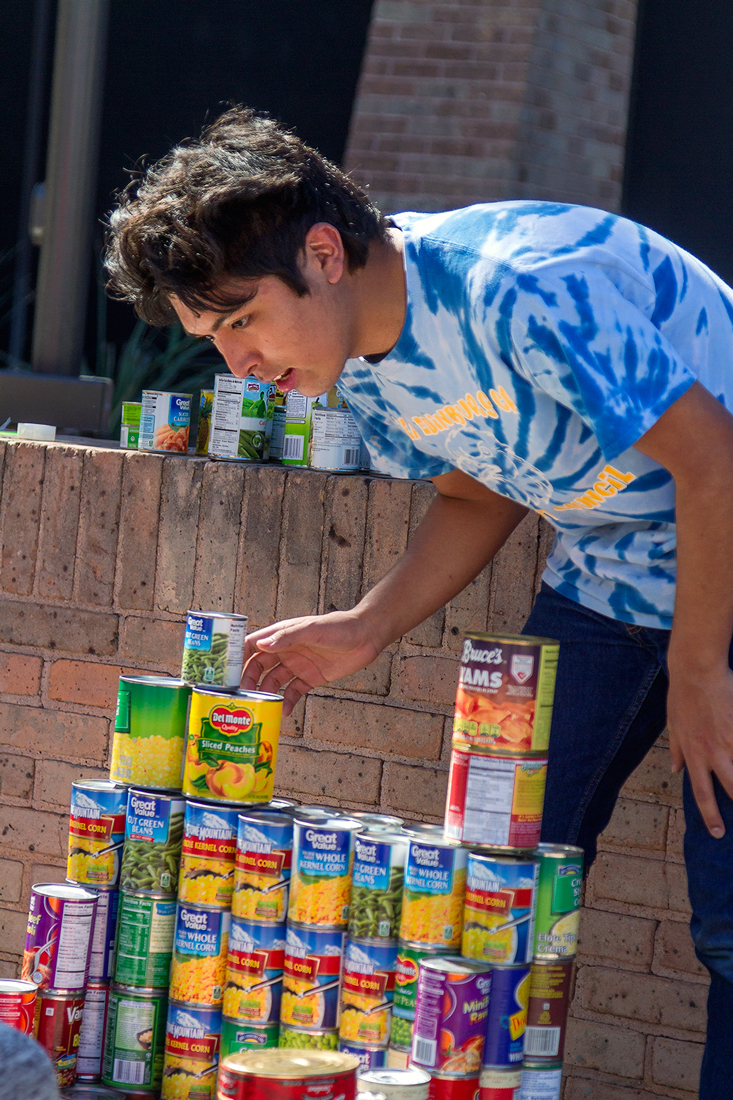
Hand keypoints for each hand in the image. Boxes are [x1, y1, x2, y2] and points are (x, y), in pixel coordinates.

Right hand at [240, 610, 381, 714]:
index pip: (252, 645)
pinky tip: (283, 713)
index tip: (224, 672)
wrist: (367, 636)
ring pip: (273, 681)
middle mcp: (286, 650)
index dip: (237, 657)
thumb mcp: (312, 629)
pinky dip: (286, 702)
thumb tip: (262, 645)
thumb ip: (287, 637)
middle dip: (248, 681)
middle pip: (258, 667)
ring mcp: (297, 664)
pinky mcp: (311, 678)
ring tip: (259, 708)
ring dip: (265, 694)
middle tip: (240, 696)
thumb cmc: (339, 627)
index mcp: (282, 635)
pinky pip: (293, 692)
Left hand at [667, 664, 732, 836]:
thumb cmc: (682, 697)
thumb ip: (676, 750)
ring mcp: (730, 740)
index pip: (702, 793)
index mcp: (693, 754)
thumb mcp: (672, 726)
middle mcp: (713, 752)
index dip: (711, 816)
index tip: (717, 832)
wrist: (696, 672)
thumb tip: (675, 770)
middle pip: (732, 788)